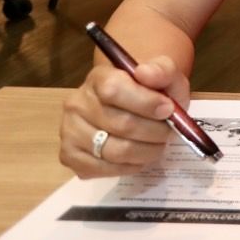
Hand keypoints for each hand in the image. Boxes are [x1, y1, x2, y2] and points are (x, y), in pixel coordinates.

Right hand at [60, 55, 190, 176]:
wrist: (132, 107)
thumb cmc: (149, 91)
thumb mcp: (165, 75)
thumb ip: (162, 70)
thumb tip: (145, 73)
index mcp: (98, 78)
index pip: (114, 90)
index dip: (146, 102)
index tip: (168, 109)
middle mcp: (77, 104)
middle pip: (120, 125)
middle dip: (154, 132)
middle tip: (169, 132)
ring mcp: (70, 132)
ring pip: (114, 151)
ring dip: (146, 152)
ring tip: (158, 144)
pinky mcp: (70, 156)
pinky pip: (104, 169)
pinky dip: (130, 166)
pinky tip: (140, 156)